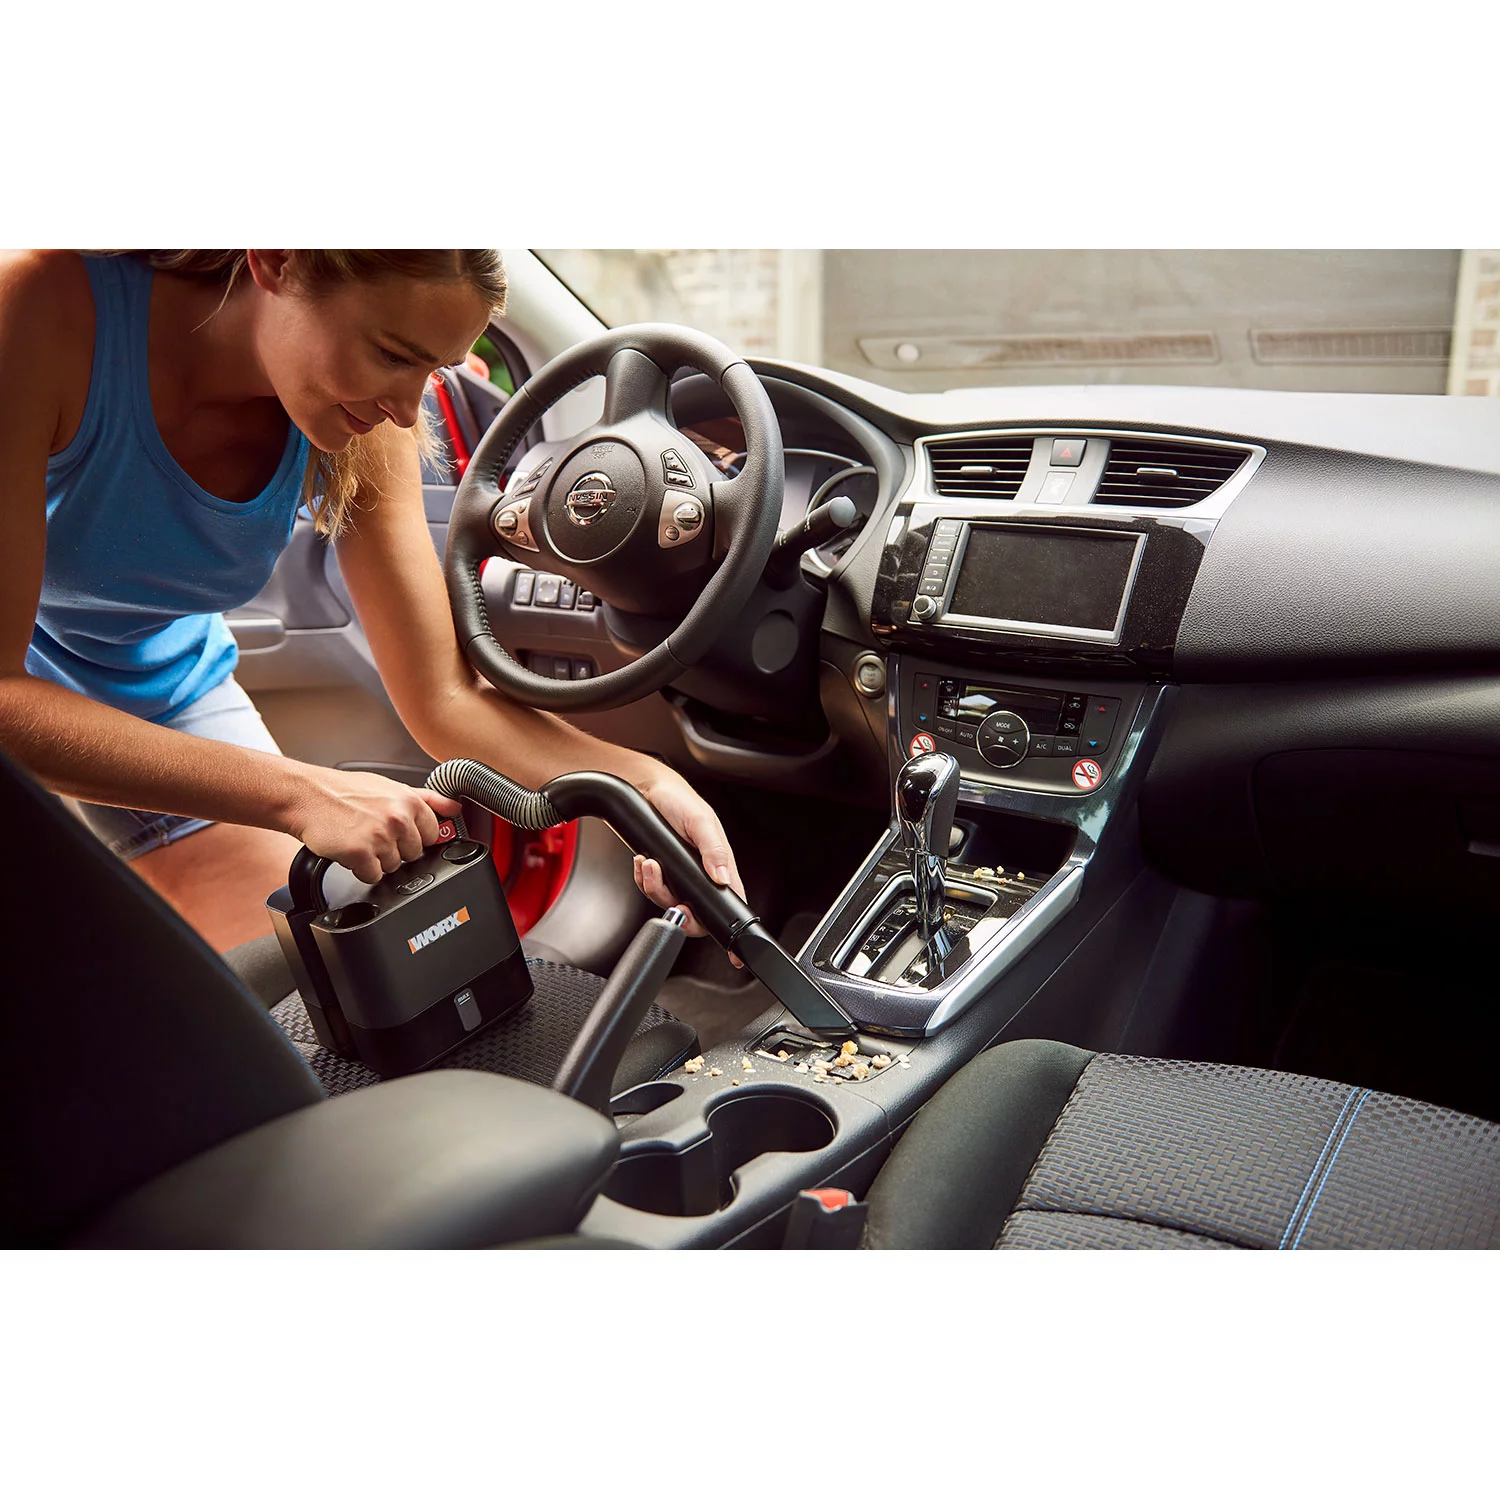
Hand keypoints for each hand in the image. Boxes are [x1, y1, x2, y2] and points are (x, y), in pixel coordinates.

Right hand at [282, 765, 462, 884]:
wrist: (306, 796)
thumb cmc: (345, 792)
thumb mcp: (391, 787)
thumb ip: (428, 799)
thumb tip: (456, 808)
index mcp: (410, 802)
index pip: (433, 835)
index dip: (414, 837)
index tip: (398, 833)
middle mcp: (399, 818)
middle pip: (414, 855)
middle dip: (395, 850)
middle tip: (374, 834)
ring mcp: (381, 836)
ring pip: (393, 867)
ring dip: (376, 860)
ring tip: (360, 839)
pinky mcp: (361, 853)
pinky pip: (373, 876)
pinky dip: (361, 870)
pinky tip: (351, 851)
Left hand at [631, 768, 745, 965]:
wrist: (646, 790)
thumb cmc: (679, 801)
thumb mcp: (700, 821)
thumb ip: (713, 849)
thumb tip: (722, 877)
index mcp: (719, 864)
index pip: (731, 903)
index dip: (730, 932)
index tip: (733, 955)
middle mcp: (701, 875)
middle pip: (695, 913)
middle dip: (678, 909)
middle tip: (669, 896)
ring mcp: (680, 876)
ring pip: (669, 902)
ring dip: (655, 887)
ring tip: (650, 863)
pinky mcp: (661, 874)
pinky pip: (652, 890)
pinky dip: (644, 879)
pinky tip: (644, 861)